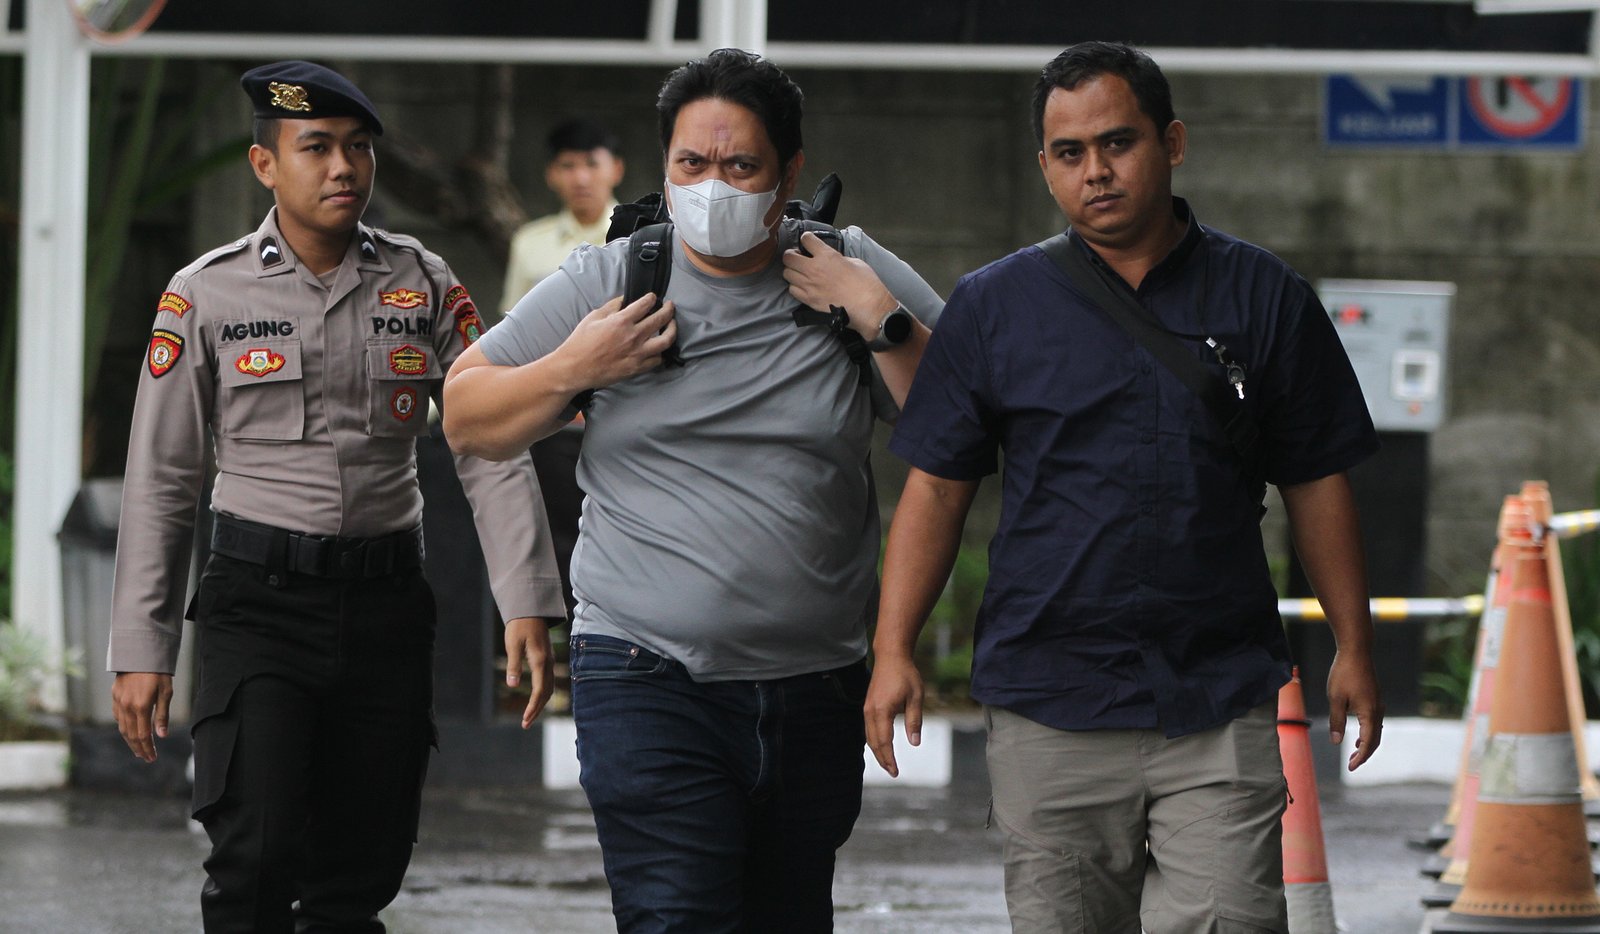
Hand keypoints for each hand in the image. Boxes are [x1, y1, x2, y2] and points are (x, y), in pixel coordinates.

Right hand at [112, 672, 172, 762]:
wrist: (139, 653)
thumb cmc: (157, 672)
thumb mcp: (165, 692)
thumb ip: (162, 715)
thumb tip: (162, 735)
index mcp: (141, 707)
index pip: (143, 735)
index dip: (148, 748)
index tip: (152, 758)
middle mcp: (127, 707)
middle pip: (131, 735)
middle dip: (139, 748)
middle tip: (146, 758)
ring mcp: (118, 702)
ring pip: (123, 727)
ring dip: (130, 741)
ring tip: (138, 749)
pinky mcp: (115, 696)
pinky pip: (118, 717)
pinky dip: (123, 727)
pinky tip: (129, 732)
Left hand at [504, 617, 554, 728]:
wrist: (532, 611)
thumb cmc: (519, 626)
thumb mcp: (512, 644)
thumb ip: (513, 664)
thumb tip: (512, 684)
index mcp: (540, 660)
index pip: (539, 690)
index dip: (532, 707)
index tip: (524, 720)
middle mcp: (548, 663)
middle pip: (546, 693)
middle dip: (537, 710)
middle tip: (525, 724)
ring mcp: (550, 661)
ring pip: (549, 688)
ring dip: (540, 704)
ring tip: (529, 716)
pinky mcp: (547, 659)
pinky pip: (548, 681)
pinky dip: (543, 694)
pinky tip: (536, 700)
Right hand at [558, 293, 676, 388]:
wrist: (575, 368)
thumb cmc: (580, 343)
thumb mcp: (594, 317)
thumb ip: (612, 306)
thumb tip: (624, 300)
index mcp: (621, 321)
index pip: (645, 305)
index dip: (651, 298)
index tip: (653, 297)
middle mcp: (633, 336)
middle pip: (660, 319)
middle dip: (668, 310)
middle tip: (670, 306)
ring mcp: (637, 353)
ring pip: (666, 340)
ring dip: (672, 330)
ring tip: (671, 325)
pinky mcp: (637, 368)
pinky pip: (657, 359)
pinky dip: (660, 352)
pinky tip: (659, 348)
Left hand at [782, 231, 896, 341]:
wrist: (868, 307)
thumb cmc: (866, 284)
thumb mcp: (854, 262)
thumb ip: (838, 258)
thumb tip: (832, 260)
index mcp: (827, 255)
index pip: (806, 239)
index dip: (806, 239)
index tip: (808, 243)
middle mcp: (814, 268)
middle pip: (788, 257)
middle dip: (792, 255)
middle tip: (798, 258)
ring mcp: (809, 285)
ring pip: (787, 273)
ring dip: (792, 271)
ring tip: (800, 274)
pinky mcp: (808, 300)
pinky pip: (792, 290)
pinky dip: (795, 287)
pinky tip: (803, 287)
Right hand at [863, 653, 924, 777]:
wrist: (891, 656)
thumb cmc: (906, 675)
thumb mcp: (916, 697)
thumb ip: (914, 721)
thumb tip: (915, 743)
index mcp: (882, 711)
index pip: (884, 742)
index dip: (890, 758)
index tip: (896, 772)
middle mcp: (871, 712)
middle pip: (874, 742)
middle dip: (882, 759)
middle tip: (893, 772)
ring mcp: (867, 708)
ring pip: (869, 737)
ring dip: (878, 751)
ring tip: (888, 763)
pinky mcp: (868, 705)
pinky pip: (869, 729)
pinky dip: (875, 741)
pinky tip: (882, 746)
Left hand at [1327, 650, 1383, 770]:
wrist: (1356, 651)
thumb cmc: (1343, 673)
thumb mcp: (1335, 698)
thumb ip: (1337, 721)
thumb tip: (1337, 742)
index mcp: (1369, 713)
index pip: (1368, 742)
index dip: (1360, 757)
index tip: (1352, 768)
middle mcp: (1378, 710)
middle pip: (1375, 740)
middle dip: (1364, 754)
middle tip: (1352, 765)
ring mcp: (1378, 704)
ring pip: (1376, 731)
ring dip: (1366, 744)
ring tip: (1353, 753)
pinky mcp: (1375, 698)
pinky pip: (1374, 722)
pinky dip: (1368, 733)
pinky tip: (1358, 735)